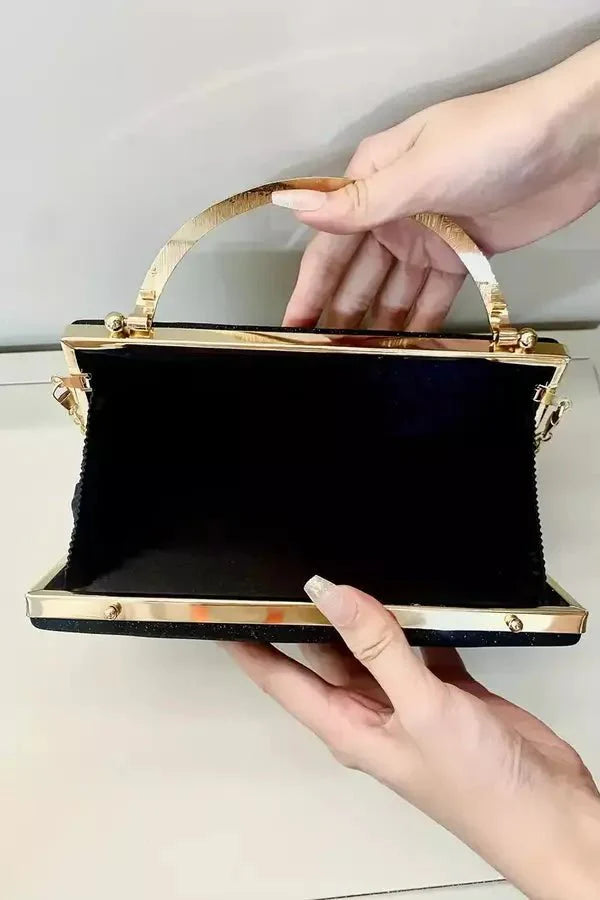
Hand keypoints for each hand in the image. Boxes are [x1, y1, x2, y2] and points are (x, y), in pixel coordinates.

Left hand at [226, 577, 599, 898]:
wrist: (549, 812)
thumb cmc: (480, 791)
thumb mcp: (419, 709)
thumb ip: (376, 647)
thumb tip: (330, 595)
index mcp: (347, 725)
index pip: (279, 678)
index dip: (248, 645)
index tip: (222, 611)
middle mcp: (370, 712)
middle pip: (322, 653)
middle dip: (305, 615)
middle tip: (288, 569)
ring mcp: (407, 700)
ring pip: (370, 644)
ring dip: (362, 613)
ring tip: (346, 569)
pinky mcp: (443, 690)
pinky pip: (416, 644)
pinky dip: (413, 621)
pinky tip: (411, 598)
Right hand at [274, 42, 599, 330]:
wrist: (576, 143)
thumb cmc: (498, 138)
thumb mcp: (421, 170)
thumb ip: (359, 202)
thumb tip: (294, 206)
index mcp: (375, 179)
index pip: (330, 244)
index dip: (309, 288)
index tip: (292, 327)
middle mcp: (395, 209)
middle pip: (357, 273)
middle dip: (338, 313)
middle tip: (322, 357)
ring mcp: (430, 234)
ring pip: (393, 289)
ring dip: (376, 323)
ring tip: (356, 361)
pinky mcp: (464, 253)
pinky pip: (433, 296)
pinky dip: (420, 321)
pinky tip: (405, 348)